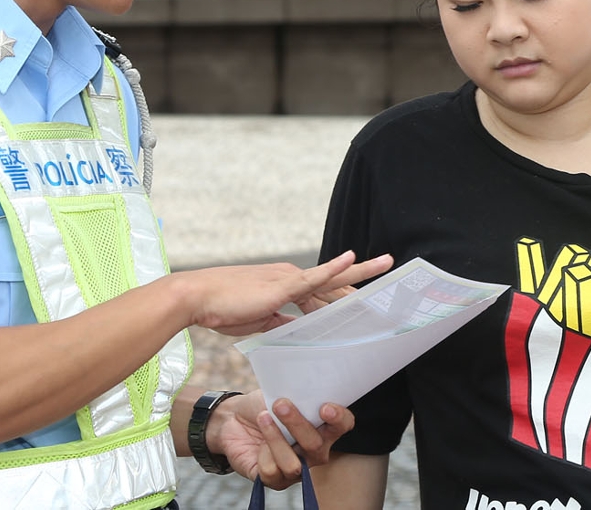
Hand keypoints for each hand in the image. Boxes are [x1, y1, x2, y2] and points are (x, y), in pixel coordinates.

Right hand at [180, 251, 393, 336]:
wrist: (198, 298)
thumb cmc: (223, 310)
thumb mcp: (259, 322)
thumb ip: (281, 323)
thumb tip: (297, 331)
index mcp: (286, 287)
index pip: (324, 295)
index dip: (347, 298)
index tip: (368, 303)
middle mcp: (292, 278)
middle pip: (335, 285)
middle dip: (363, 286)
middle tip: (392, 281)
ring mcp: (288, 279)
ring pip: (332, 279)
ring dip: (360, 274)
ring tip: (387, 265)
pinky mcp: (282, 285)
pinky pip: (314, 277)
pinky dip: (334, 268)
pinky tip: (353, 259)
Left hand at [212, 391, 354, 487]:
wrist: (234, 418)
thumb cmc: (263, 405)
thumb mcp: (280, 393)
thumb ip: (297, 396)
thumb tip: (304, 390)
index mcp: (322, 428)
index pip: (343, 425)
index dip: (338, 418)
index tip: (324, 407)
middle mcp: (313, 452)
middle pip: (315, 446)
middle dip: (297, 424)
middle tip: (280, 405)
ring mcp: (294, 469)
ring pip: (293, 465)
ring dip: (275, 438)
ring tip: (263, 418)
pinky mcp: (273, 480)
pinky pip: (271, 471)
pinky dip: (262, 453)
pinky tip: (256, 444)